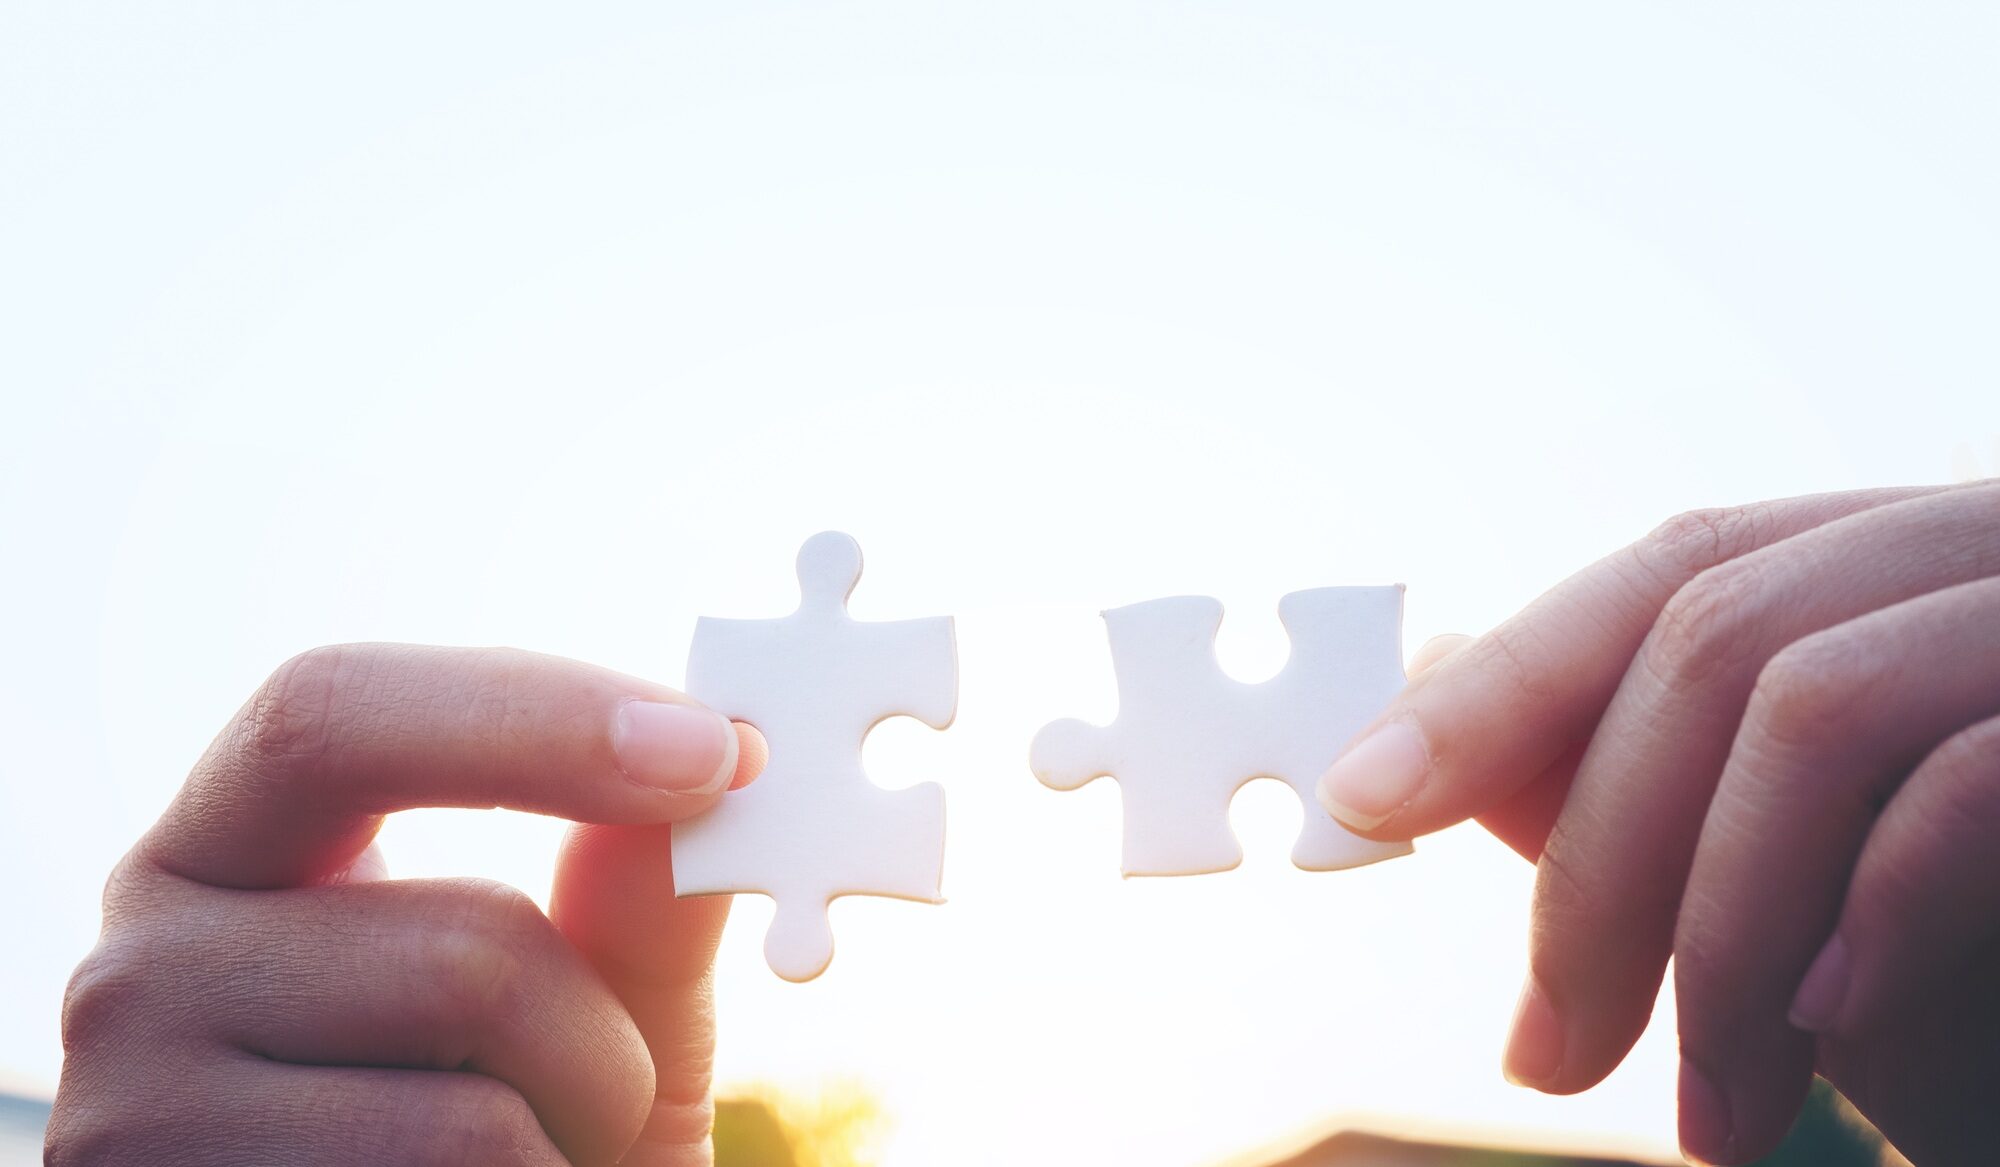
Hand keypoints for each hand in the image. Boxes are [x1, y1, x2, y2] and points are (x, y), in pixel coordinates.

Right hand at [48, 644, 764, 1166]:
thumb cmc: (512, 1150)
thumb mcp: (588, 1024)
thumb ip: (633, 911)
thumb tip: (704, 769)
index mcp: (220, 856)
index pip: (330, 712)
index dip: (536, 715)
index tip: (720, 750)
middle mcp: (137, 967)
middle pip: (461, 940)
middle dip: (594, 1023)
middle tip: (624, 1092)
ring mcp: (132, 1113)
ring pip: (473, 1101)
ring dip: (576, 1142)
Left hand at [1315, 482, 1999, 1163]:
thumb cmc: (1999, 986)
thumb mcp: (1797, 886)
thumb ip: (1647, 799)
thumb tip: (1428, 755)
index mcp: (1912, 568)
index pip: (1676, 570)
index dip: (1504, 674)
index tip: (1361, 797)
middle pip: (1713, 639)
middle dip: (1594, 861)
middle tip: (1534, 1055)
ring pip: (1814, 701)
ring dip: (1711, 925)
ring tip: (1689, 1117)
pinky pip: (1966, 777)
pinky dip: (1864, 908)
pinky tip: (1816, 1031)